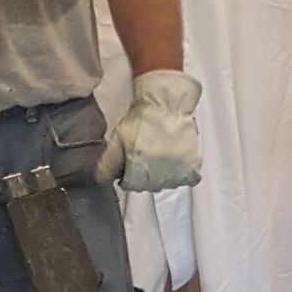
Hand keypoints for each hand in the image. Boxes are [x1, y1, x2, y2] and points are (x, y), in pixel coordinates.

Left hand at [96, 69, 202, 192]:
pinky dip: (184, 174)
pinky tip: (177, 162)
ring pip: (169, 183)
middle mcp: (159, 179)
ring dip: (164, 175)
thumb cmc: (139, 122)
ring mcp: (177, 174)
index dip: (128, 175)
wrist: (165, 105)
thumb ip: (106, 165)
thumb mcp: (116, 142)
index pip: (131, 187)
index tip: (130, 164)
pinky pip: (189, 179)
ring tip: (161, 157)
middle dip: (145, 176)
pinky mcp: (192, 166)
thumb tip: (98, 181)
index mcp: (139, 175)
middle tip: (146, 157)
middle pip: (150, 186)